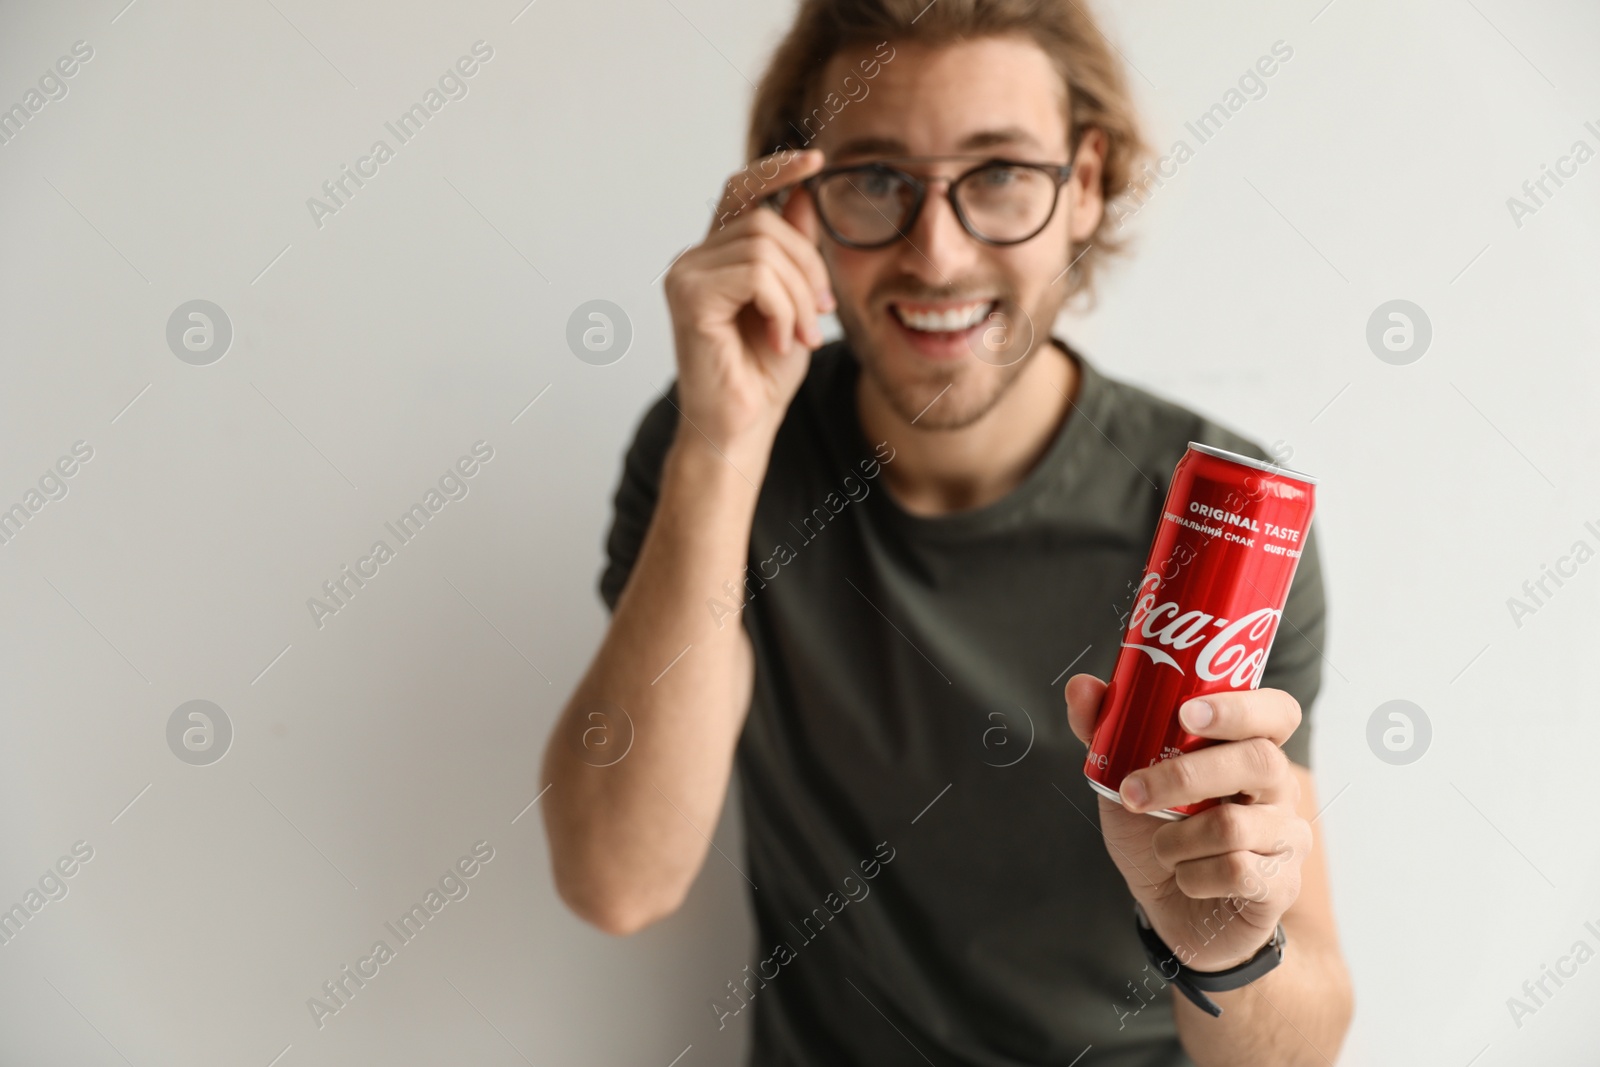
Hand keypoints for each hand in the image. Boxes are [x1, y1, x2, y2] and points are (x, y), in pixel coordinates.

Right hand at [662, 147, 835, 464]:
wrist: (742, 426)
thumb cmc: (764, 372)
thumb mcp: (795, 301)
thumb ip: (795, 250)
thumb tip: (805, 194)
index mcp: (719, 255)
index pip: (743, 190)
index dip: (777, 169)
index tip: (817, 161)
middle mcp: (696, 259)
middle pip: (768, 222)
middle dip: (808, 269)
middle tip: (820, 317)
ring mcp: (686, 274)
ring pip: (766, 249)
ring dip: (799, 297)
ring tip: (800, 336)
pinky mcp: (688, 296)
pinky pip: (756, 276)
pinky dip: (783, 309)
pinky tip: (778, 340)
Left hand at [1065, 675, 1311, 972]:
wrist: (1170, 908)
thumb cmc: (1157, 831)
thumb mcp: (1124, 780)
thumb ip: (1105, 732)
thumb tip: (1080, 687)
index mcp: (1249, 749)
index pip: (1275, 712)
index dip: (1240, 707)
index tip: (1186, 712)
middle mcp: (1280, 788)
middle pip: (1259, 761)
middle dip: (1184, 776)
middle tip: (1133, 791)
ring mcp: (1287, 837)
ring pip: (1233, 825)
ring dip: (1175, 839)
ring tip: (1162, 846)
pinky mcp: (1280, 883)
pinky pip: (1235, 871)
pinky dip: (1191, 875)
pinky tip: (1185, 876)